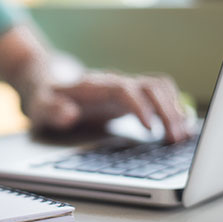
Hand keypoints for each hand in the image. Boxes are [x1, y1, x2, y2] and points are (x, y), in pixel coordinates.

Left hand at [23, 71, 191, 142]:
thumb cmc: (45, 97)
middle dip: (166, 110)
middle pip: (149, 86)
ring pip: (159, 88)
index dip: (140, 106)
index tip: (150, 128)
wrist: (48, 83)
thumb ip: (52, 109)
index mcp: (95, 85)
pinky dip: (174, 107)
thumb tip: (69, 114)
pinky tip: (183, 127)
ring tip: (183, 136)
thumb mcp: (39, 105)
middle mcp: (115, 82)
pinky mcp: (132, 97)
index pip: (124, 89)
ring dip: (174, 109)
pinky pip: (160, 95)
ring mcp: (126, 88)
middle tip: (175, 138)